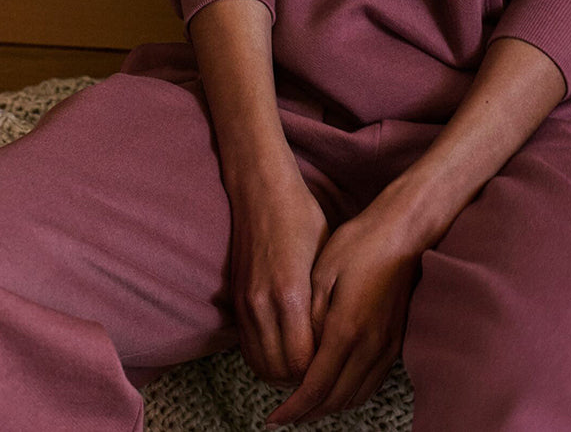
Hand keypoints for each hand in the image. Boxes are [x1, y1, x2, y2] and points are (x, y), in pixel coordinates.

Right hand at [226, 163, 331, 390]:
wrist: (261, 191)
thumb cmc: (301, 217)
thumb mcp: (325, 256)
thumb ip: (326, 301)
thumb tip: (335, 339)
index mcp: (291, 293)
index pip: (302, 361)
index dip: (319, 370)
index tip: (334, 364)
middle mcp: (263, 304)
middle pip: (279, 372)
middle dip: (301, 379)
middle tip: (321, 369)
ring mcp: (245, 303)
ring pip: (260, 365)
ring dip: (281, 372)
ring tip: (304, 365)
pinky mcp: (235, 300)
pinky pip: (247, 348)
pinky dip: (264, 358)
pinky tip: (283, 350)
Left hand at [266, 194, 424, 426]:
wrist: (404, 232)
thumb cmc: (359, 245)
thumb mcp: (322, 274)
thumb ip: (310, 320)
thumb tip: (300, 356)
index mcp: (347, 329)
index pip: (315, 387)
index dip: (293, 409)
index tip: (273, 419)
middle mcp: (370, 346)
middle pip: (336, 400)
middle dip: (308, 414)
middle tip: (286, 416)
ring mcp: (388, 346)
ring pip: (356, 396)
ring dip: (330, 408)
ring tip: (307, 406)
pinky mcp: (397, 341)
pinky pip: (372, 383)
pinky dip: (351, 394)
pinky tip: (337, 387)